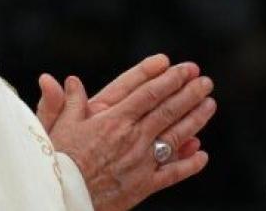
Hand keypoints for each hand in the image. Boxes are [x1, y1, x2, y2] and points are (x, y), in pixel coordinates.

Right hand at [44, 60, 216, 210]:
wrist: (64, 199)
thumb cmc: (58, 162)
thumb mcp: (56, 127)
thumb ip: (63, 102)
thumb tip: (63, 79)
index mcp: (113, 120)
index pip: (148, 93)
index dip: (169, 79)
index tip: (184, 68)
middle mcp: (132, 138)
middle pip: (168, 111)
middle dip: (189, 93)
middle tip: (205, 81)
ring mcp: (141, 162)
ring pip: (175, 137)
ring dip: (196, 120)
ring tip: (209, 104)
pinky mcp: (144, 186)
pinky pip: (173, 173)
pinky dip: (189, 164)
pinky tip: (202, 154)